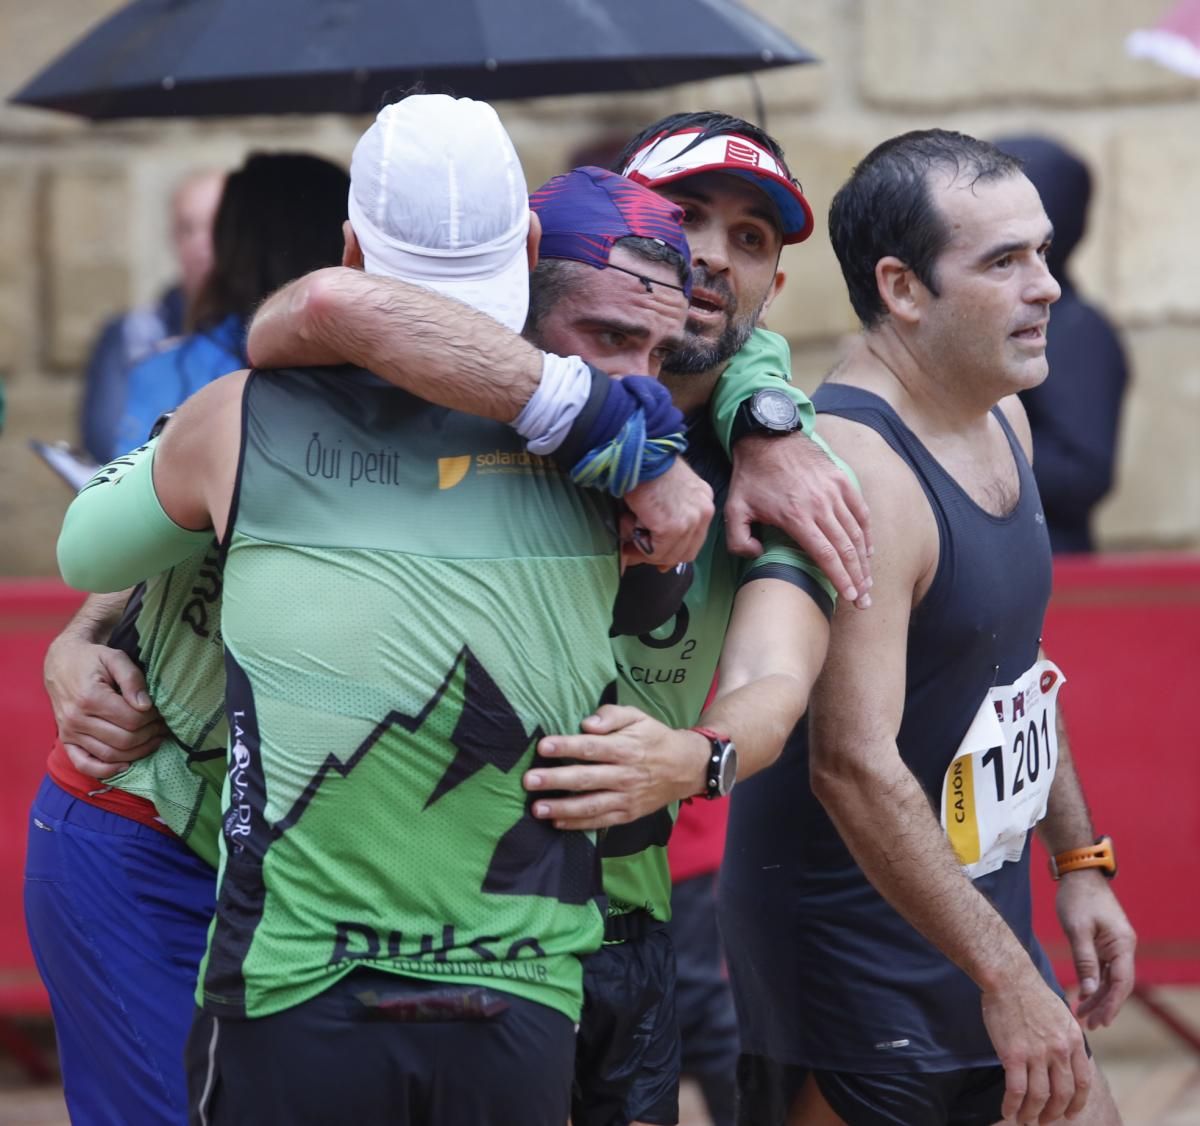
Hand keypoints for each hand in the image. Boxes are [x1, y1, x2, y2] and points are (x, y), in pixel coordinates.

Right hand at [44, 635, 165, 778]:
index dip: (152, 718)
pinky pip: (84, 765)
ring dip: (137, 752)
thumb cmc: (92, 659)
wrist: (61, 663)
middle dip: (149, 735)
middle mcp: (76, 719)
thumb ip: (132, 678)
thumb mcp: (115, 658)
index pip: (132, 720)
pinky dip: (106, 770)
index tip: (160, 711)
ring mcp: (69, 733)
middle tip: (161, 726)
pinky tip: (126, 765)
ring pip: (110, 755)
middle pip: (124, 740)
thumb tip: (145, 705)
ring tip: (153, 739)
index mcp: (89, 697)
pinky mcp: (66, 741)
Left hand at [523, 706, 708, 829]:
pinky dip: (579, 824)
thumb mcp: (638, 717)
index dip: (566, 746)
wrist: (687, 768)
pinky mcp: (628, 814)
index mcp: (626, 748)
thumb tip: (587, 724)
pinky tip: (557, 822)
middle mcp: (625, 774)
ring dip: (563, 808)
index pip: (592, 747)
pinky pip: (601, 821)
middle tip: (529, 780)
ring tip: (537, 808)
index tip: (543, 747)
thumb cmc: (655, 738)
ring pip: (591, 805)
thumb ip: (611, 715)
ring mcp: (627, 797)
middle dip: (556, 780)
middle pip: (586, 778)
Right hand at [623, 459, 713, 568]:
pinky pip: (655, 551)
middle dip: (659, 556)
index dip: (672, 552)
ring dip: (645, 550)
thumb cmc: (646, 463)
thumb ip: (667, 519)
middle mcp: (704, 511)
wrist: (638, 449)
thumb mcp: (665, 490)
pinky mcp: (672, 527)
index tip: (653, 555)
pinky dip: (638, 545)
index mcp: (703, 500)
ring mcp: (690, 520)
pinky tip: (629, 524)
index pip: (694, 540)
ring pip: (669, 555)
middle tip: (634, 550)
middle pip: (686, 553)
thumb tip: (660, 560)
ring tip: (628, 533)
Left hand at [726, 431, 871, 606]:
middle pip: (846, 549)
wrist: (767, 437)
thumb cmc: (751, 476)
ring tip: (868, 582)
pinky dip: (867, 533)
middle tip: (864, 600)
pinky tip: (868, 550)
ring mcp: (834, 492)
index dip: (841, 578)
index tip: (850, 596)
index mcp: (796, 517)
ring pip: (856, 533)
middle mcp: (820, 506)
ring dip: (865, 560)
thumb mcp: (734, 509)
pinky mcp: (841, 480)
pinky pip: (860, 511)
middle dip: (858, 578)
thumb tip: (758, 555)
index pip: (826, 555)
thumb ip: (739, 539)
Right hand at [981, 964, 1090, 1123]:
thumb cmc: (1031, 992)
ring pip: (1039, 1097)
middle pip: (1062, 1095)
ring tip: (1025, 1120)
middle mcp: (1060, 1051)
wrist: (1008, 977)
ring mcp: (1037, 1054)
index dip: (1076, 1103)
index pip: (1082, 1083)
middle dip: (1054, 1114)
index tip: (1069, 1113)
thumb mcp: (1061, 1014)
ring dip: (1032, 1114)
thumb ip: (1066, 1039)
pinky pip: (1016, 1090)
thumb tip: (1067, 1060)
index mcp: (1074, 1041)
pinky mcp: (1013, 1054)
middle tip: (1044, 1121)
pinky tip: (1007, 1110)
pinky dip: (1012, 1105)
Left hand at [1056, 870, 1135, 1029]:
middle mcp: (1124, 947)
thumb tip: (1090, 990)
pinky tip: (1082, 994)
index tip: (1101, 1022)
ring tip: (1081, 1014)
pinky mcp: (1106, 942)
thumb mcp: (1077, 930)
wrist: (1078, 874)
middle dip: (1104, 1006)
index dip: (1112, 1004)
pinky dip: (1094, 982)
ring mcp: (1116, 945)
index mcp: (1122, 945)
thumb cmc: (1077, 899)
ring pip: (1110, 978)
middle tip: (1088, 1026)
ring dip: (1097, 996)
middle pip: (1118, 984)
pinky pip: (1103, 968)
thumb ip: (1085, 961)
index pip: (1121, 982)